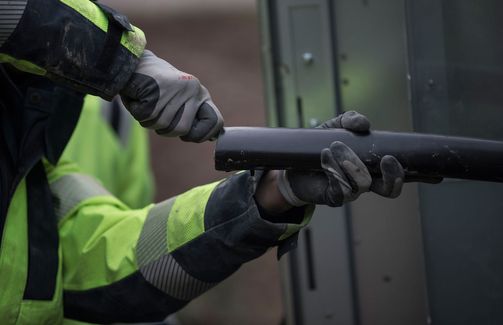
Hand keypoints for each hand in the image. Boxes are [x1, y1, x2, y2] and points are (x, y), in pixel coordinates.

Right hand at [120, 50, 223, 141]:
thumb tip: (210, 138)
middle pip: (182, 129)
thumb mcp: (180, 100)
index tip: (189, 135)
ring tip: (147, 102)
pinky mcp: (157, 90)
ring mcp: (175, 90)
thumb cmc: (156, 87)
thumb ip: (193, 117)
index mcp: (200, 93)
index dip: (202, 135)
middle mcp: (192, 90)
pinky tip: (139, 98)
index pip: (215, 122)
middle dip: (167, 130)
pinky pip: (146, 117)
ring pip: (162, 125)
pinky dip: (138, 113)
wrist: (134, 63)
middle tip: (158, 115)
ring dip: (150, 120)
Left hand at [277, 111, 404, 206]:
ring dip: (351, 163)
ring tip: (334, 147)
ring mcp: (349, 192)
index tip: (389, 157)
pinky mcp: (332, 197)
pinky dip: (334, 171)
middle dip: (390, 176)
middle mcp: (363, 182)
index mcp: (370, 167)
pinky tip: (325, 157)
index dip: (398, 172)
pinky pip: (341, 191)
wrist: (295, 163)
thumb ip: (350, 120)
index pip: (394, 177)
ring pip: (362, 184)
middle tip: (383, 158)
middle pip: (388, 190)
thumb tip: (364, 123)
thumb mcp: (335, 127)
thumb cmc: (320, 146)